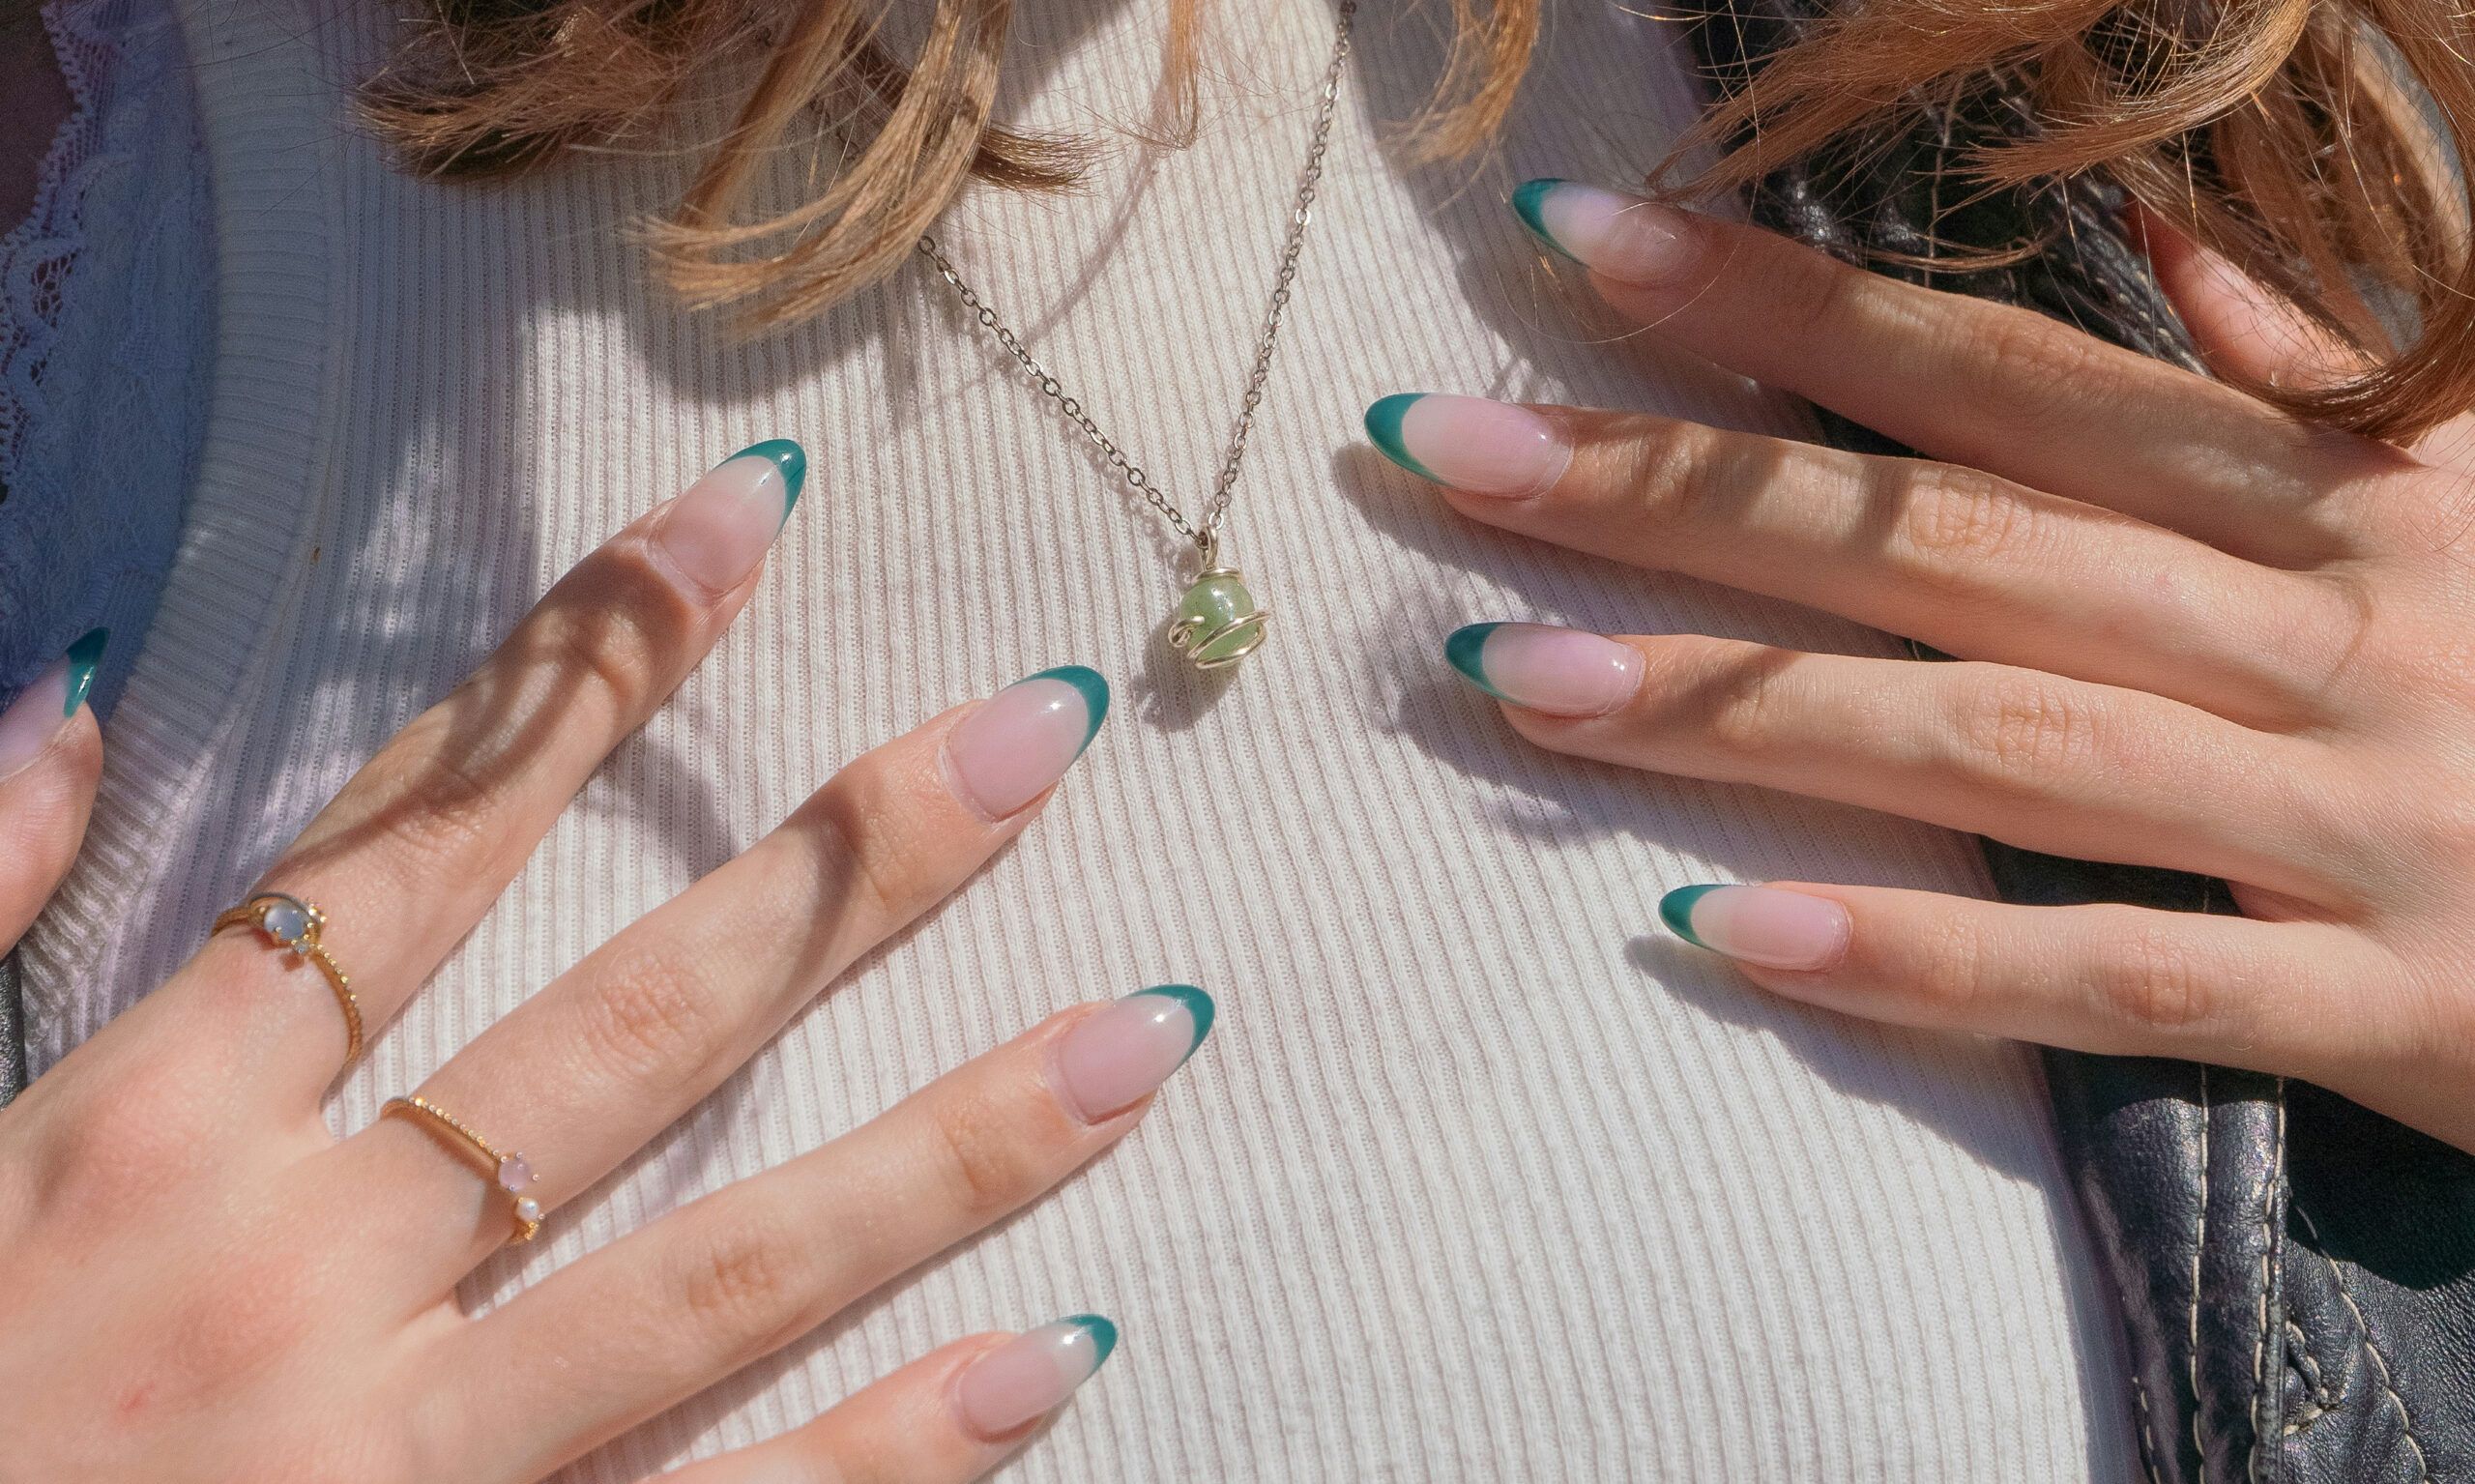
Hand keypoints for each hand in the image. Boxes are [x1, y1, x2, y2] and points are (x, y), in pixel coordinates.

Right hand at [0, 444, 1210, 1481]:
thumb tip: (66, 702)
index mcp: (146, 1125)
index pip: (421, 832)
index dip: (594, 660)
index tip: (753, 518)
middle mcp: (301, 1267)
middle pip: (633, 1021)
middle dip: (846, 866)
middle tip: (1038, 734)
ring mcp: (398, 1456)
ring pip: (727, 1264)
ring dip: (952, 1147)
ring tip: (1141, 1036)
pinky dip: (889, 1455)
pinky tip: (1051, 1361)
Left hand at [1370, 181, 2474, 1153]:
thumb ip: (2325, 377)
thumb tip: (2159, 266)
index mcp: (2340, 492)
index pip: (1999, 379)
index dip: (1783, 309)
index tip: (1573, 249)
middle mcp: (2325, 626)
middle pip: (1946, 541)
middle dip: (1682, 485)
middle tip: (1448, 449)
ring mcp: (2354, 815)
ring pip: (1994, 744)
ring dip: (1737, 709)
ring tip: (1503, 675)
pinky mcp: (2394, 1005)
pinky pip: (2122, 988)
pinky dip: (1921, 964)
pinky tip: (1717, 936)